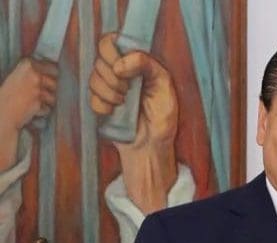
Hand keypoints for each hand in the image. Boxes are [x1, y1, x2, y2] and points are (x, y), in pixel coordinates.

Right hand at [0, 58, 57, 169]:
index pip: (53, 67)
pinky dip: (43, 111)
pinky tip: (29, 112)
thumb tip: (57, 68)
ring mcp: (37, 85)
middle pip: (57, 82)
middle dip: (48, 92)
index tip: (38, 87)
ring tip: (28, 105)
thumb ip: (36, 73)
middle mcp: (33, 71)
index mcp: (27, 62)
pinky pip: (51, 106)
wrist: (0, 116)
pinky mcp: (39, 99)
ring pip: (55, 96)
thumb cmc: (9, 100)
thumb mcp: (20, 80)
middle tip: (30, 99)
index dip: (48, 79)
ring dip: (45, 103)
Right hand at [89, 33, 178, 213]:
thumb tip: (118, 65)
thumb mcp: (164, 84)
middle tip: (127, 90)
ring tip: (125, 103)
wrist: (152, 145)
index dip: (111, 51)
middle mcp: (119, 71)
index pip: (110, 41)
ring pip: (93, 78)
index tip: (122, 69)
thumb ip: (146, 64)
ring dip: (110, 92)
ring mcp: (107, 87)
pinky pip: (91, 98)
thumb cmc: (162, 116)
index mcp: (134, 62)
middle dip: (113, 76)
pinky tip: (115, 112)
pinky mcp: (99, 104)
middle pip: (99, 57)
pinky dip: (103, 106)